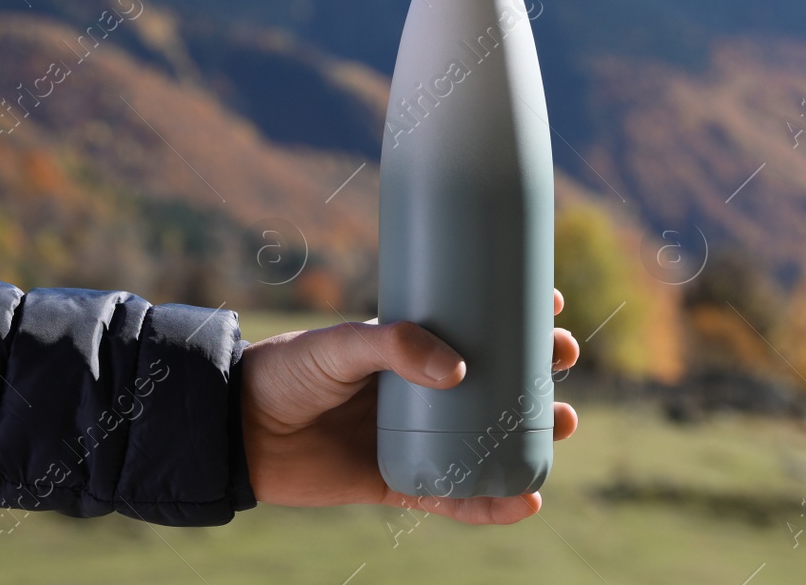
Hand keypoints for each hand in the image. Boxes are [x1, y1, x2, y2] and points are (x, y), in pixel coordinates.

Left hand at [240, 289, 580, 524]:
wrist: (239, 431)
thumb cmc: (286, 372)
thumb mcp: (340, 345)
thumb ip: (393, 347)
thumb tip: (457, 370)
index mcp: (410, 347)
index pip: (476, 325)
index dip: (517, 315)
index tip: (552, 302)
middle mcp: (420, 390)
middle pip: (496, 382)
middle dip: (539, 372)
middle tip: (562, 359)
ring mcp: (415, 437)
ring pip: (488, 439)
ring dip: (533, 436)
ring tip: (565, 424)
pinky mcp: (400, 482)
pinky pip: (455, 497)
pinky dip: (492, 503)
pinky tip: (527, 501)